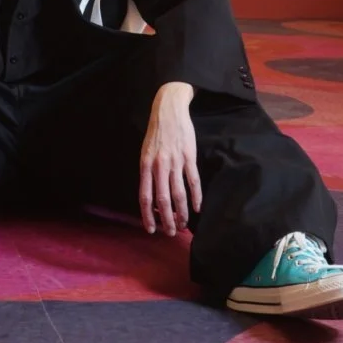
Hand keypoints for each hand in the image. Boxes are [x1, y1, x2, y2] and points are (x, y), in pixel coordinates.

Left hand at [139, 82, 201, 236]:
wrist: (168, 110)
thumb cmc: (156, 133)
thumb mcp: (145, 151)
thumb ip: (148, 172)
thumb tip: (151, 195)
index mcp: (145, 165)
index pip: (145, 196)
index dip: (147, 215)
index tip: (151, 229)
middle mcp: (159, 166)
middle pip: (162, 199)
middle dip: (167, 219)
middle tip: (171, 233)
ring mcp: (175, 162)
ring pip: (179, 194)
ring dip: (182, 212)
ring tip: (184, 225)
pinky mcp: (189, 157)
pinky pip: (193, 181)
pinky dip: (196, 197)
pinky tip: (197, 207)